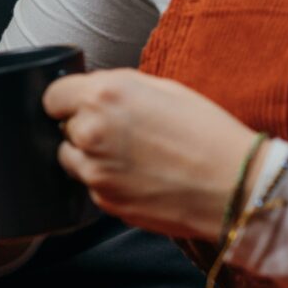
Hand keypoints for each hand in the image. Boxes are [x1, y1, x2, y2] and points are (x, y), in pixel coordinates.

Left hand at [41, 69, 261, 240]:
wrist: (235, 186)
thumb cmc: (208, 133)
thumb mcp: (163, 88)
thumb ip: (117, 87)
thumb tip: (90, 92)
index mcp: (104, 95)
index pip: (52, 96)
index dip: (69, 100)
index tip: (81, 105)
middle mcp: (91, 131)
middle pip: (63, 128)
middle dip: (85, 127)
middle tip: (124, 133)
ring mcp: (94, 171)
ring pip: (73, 159)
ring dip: (92, 156)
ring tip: (134, 156)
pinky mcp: (104, 201)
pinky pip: (93, 185)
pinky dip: (108, 181)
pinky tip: (142, 177)